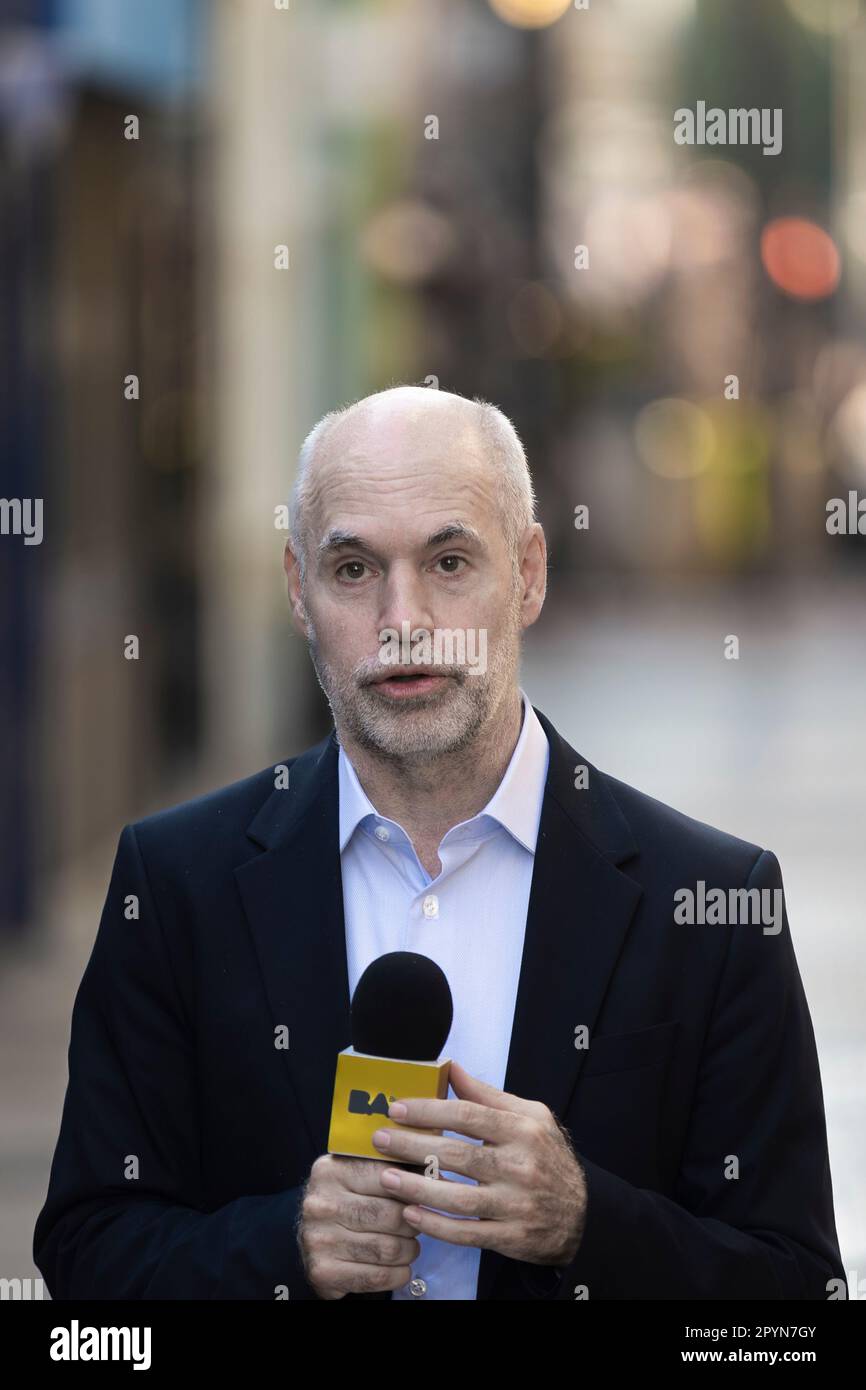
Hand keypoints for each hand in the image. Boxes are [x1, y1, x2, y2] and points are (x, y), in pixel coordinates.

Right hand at [297, 1153, 420, 1298]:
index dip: (413, 1188)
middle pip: (391, 1216)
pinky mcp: (323, 1271)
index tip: (425, 1194)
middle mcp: (320, 1204)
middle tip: (419, 1223)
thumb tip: (433, 1168)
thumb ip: (391, 1165)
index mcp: (330, 1170)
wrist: (313, 1239)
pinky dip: (397, 1274)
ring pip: (388, 1249)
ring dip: (409, 1250)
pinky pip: (377, 1276)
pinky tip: (400, 1268)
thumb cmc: (347, 1200)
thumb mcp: (359, 1173)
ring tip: (411, 1246)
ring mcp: (319, 1239)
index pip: (387, 1177)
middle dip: (413, 1223)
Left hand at [371, 1060, 586, 1266]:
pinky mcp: (511, 1236)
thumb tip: (451, 1068)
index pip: (468, 1115)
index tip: (397, 1109)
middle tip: (380, 1140)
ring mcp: (516, 1204)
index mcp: (523, 1129)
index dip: (429, 1110)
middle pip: (458, 1154)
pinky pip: (467, 1232)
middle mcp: (521, 1165)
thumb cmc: (547, 1157)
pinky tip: (411, 1214)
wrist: (583, 1213)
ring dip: (417, 1188)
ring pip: (458, 1198)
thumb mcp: (531, 1116)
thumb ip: (488, 1095)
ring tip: (386, 1177)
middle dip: (413, 1146)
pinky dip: (436, 1225)